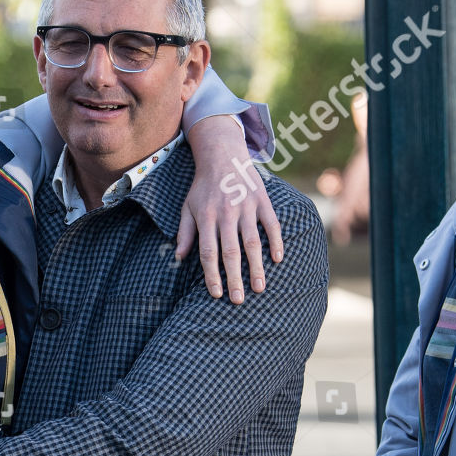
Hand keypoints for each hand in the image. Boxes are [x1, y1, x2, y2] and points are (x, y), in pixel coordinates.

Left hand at [177, 114, 282, 302]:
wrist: (222, 155)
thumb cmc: (203, 187)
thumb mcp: (187, 207)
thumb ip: (185, 232)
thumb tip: (178, 258)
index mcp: (206, 217)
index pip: (208, 252)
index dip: (212, 274)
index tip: (216, 293)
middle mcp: (226, 213)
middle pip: (230, 252)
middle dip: (234, 278)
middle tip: (238, 300)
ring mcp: (246, 207)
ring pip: (252, 242)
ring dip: (256, 267)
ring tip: (259, 287)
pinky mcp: (262, 200)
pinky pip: (271, 224)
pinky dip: (276, 241)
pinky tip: (277, 259)